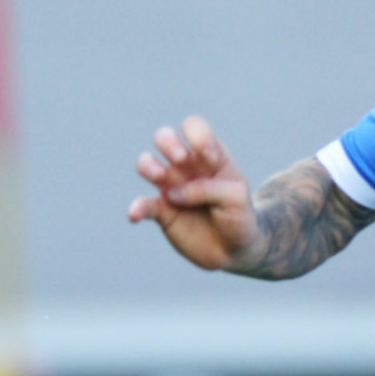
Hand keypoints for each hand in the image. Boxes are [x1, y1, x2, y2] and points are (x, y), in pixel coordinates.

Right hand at [127, 115, 260, 271]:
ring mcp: (171, 186)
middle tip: (182, 160)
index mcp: (209, 156)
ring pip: (146, 163)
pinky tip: (135, 214)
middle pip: (163, 137)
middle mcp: (187, 167)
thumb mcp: (236, 198)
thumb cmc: (239, 216)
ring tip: (160, 177)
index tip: (210, 159)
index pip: (194, 127)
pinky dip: (136, 208)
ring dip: (148, 165)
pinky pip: (142, 204)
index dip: (198, 136)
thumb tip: (173, 193)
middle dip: (168, 142)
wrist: (235, 249)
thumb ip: (209, 189)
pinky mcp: (161, 211)